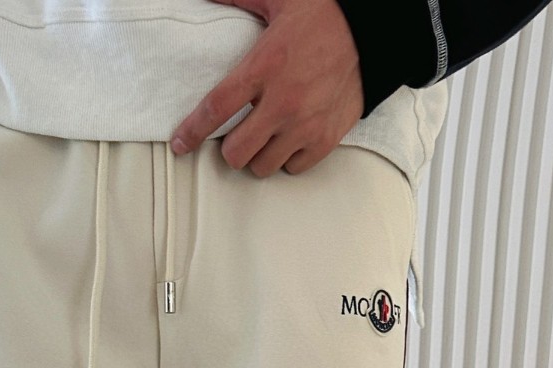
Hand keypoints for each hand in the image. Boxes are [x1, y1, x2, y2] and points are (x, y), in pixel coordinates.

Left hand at [169, 0, 363, 176]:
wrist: (371, 31)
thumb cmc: (323, 13)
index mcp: (264, 66)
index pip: (216, 109)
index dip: (192, 131)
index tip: (181, 144)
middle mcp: (283, 102)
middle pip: (236, 153)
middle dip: (230, 147)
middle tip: (236, 134)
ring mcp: (305, 125)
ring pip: (262, 166)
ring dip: (257, 155)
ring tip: (264, 137)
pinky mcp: (326, 139)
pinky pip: (292, 168)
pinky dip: (286, 159)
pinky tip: (288, 140)